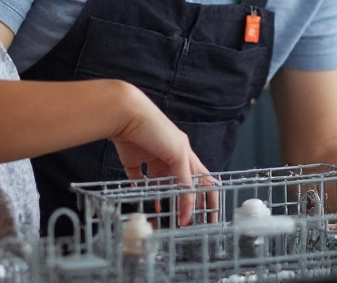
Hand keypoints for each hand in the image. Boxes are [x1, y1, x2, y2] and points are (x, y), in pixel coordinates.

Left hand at [111, 86, 215, 225]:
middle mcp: (170, 157)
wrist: (127, 115)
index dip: (207, 198)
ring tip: (165, 216)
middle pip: (182, 184)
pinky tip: (143, 201)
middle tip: (188, 221)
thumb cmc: (155, 128)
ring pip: (161, 185)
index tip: (208, 217)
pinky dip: (142, 191)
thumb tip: (187, 202)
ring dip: (164, 199)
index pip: (202, 180)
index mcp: (185, 153)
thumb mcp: (177, 154)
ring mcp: (152, 159)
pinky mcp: (134, 161)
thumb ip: (184, 178)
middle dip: (187, 203)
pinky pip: (139, 180)